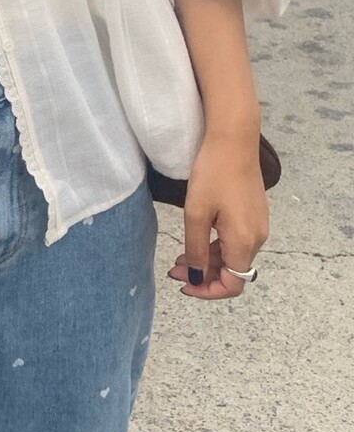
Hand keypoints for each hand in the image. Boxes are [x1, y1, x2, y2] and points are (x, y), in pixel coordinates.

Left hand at [166, 132, 267, 300]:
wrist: (233, 140)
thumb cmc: (213, 174)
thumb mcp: (196, 214)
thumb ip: (195, 250)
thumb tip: (197, 278)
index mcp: (244, 241)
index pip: (233, 285)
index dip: (208, 291)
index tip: (183, 285)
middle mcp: (257, 238)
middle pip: (232, 271)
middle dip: (203, 276)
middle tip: (173, 270)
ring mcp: (258, 225)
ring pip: (233, 256)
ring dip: (207, 261)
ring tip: (179, 258)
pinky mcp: (254, 214)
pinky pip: (236, 240)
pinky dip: (216, 247)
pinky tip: (196, 240)